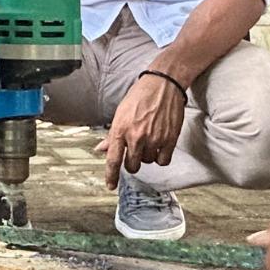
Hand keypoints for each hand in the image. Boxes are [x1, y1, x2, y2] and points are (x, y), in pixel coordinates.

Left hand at [95, 69, 188, 189]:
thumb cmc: (139, 96)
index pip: (113, 159)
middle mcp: (136, 136)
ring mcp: (153, 139)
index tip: (111, 185)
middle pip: (131, 166)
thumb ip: (112, 135)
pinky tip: (160, 145)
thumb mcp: (120, 114)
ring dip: (147, 155)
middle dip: (131, 163)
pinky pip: (163, 160)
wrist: (163, 84)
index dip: (111, 176)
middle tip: (135, 151)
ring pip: (148, 162)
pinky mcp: (169, 139)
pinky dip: (161, 157)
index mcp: (120, 130)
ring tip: (149, 139)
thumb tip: (100, 150)